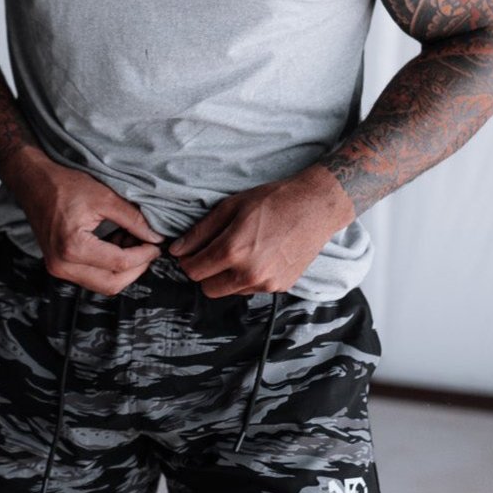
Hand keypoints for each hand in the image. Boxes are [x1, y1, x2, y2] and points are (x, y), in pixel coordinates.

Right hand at [4, 147, 164, 294]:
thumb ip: (133, 219)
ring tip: (131, 242)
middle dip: (136, 268)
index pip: (119, 263)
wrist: (33, 183)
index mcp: (73, 247)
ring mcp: (59, 269)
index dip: (144, 256)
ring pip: (102, 284)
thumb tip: (155, 237)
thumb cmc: (64, 185)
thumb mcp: (104, 197)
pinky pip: (91, 277)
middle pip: (112, 284)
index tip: (156, 245)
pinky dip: (109, 267)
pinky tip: (117, 245)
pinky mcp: (59, 267)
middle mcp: (63, 265)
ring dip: (122, 269)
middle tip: (148, 248)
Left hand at [167, 165, 357, 297]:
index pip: (193, 271)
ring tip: (241, 251)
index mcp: (233, 250)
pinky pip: (251, 290)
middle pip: (208, 288)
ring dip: (226, 277)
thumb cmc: (273, 201)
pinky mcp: (279, 288)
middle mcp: (249, 273)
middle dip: (205, 273)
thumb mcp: (231, 207)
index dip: (187, 261)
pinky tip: (259, 256)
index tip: (191, 252)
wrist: (316, 207)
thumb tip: (176, 250)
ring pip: (229, 291)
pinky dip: (247, 278)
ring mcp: (266, 284)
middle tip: (213, 253)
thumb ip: (200, 232)